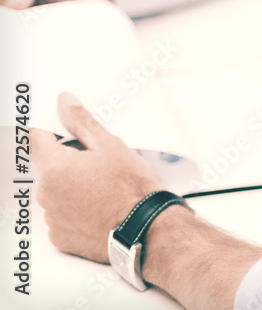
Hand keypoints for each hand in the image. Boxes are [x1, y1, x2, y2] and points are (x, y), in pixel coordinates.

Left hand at [34, 93, 163, 261]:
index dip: (53, 131)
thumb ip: (82, 122)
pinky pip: (62, 216)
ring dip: (73, 187)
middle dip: (70, 163)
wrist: (145, 229)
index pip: (38, 139)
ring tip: (103, 189)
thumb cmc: (131, 189)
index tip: (67, 131)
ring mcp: (52, 218)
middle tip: (99, 165)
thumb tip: (65, 103)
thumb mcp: (110, 146)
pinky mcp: (60, 237)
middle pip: (50, 168)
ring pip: (57, 192)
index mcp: (55, 168)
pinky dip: (76, 210)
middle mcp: (46, 194)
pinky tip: (98, 207)